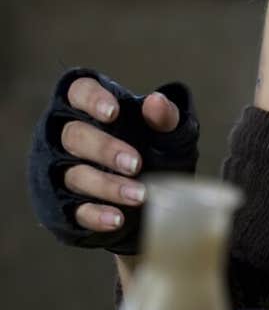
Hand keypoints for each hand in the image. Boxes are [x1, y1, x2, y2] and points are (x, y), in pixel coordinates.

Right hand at [60, 75, 180, 233]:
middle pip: (74, 135)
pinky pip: (74, 209)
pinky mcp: (64, 204)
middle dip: (104, 149)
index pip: (79, 91)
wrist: (154, 196)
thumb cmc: (155, 149)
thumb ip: (163, 117)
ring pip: (74, 174)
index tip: (113, 113)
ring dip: (107, 185)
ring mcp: (61, 170)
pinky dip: (97, 214)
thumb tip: (156, 102)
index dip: (91, 100)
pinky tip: (118, 218)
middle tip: (136, 163)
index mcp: (89, 106)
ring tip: (140, 195)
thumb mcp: (166, 133)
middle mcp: (67, 135)